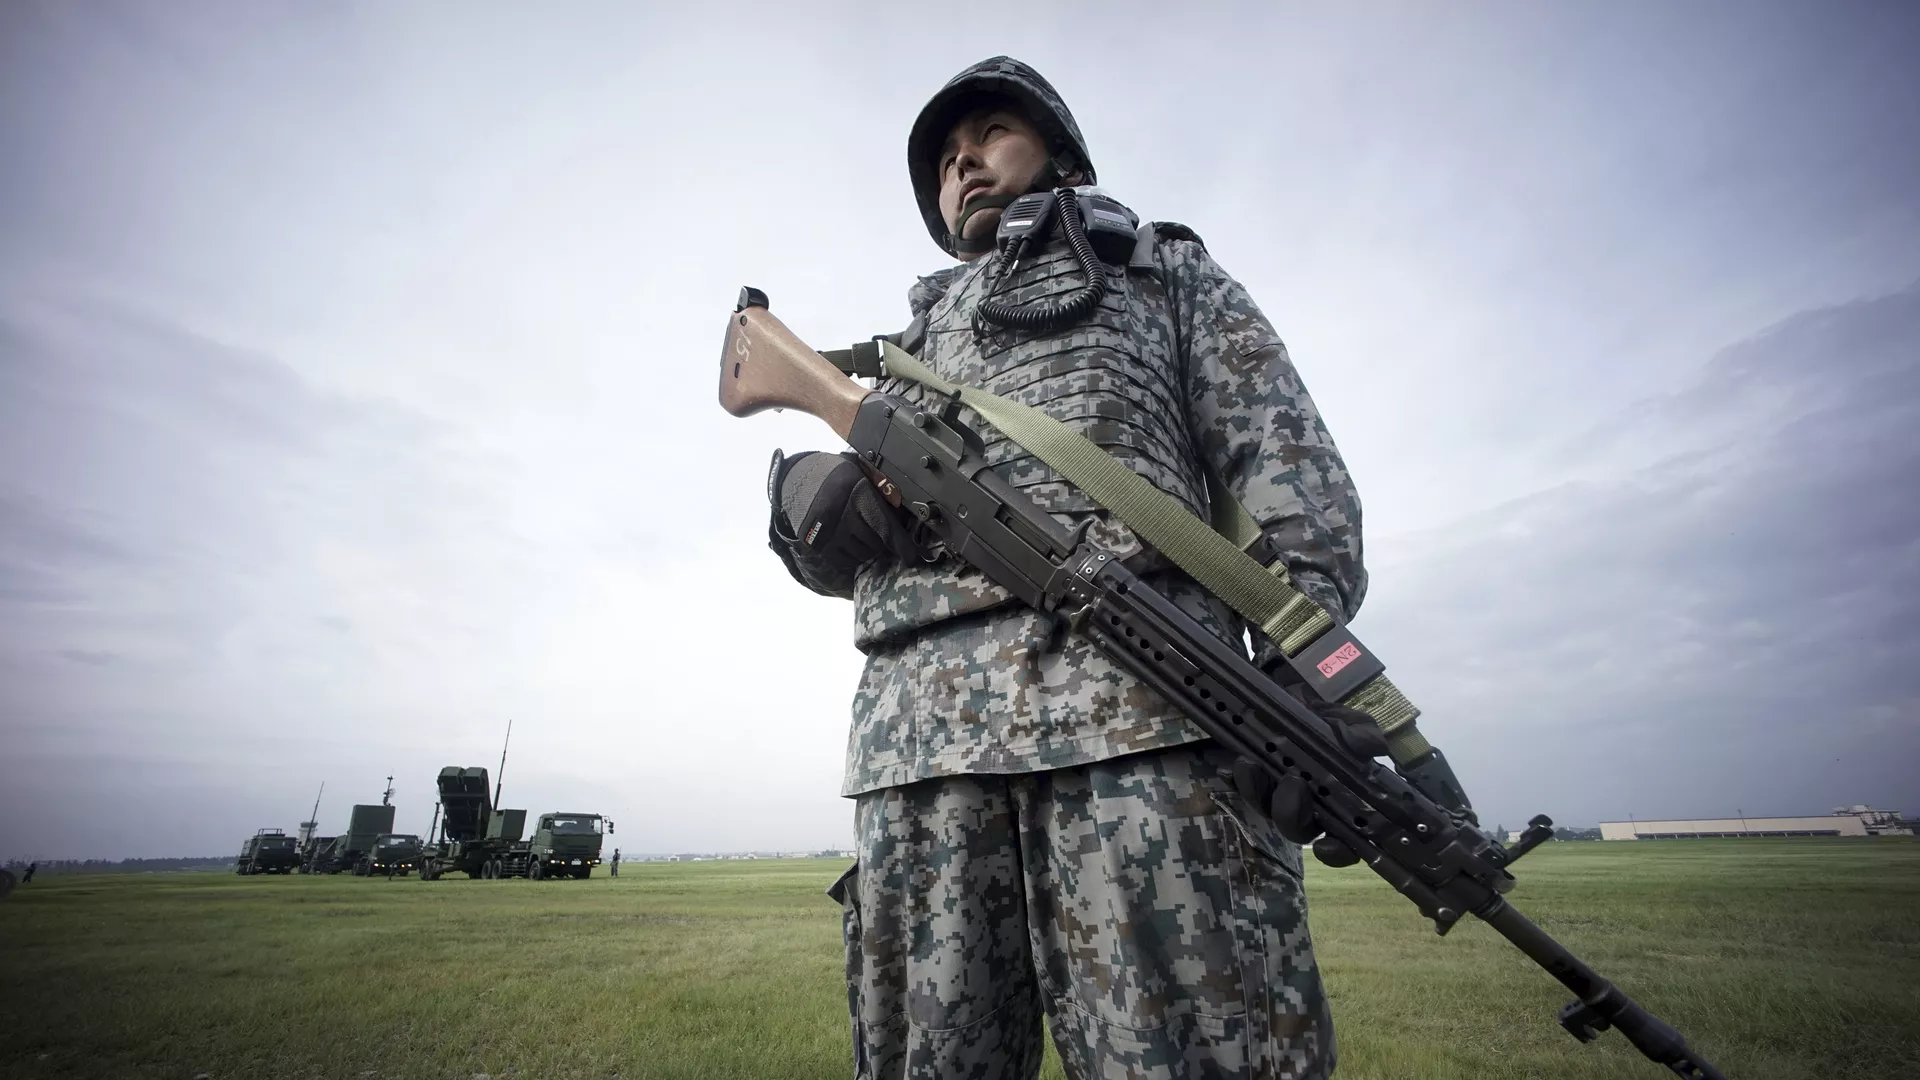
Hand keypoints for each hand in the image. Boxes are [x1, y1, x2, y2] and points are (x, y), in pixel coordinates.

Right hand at [769, 449, 920, 575]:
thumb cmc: (839, 476)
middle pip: (875, 543)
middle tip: (874, 528)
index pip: (884, 525)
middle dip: (880, 540)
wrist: (799, 479)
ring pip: (861, 554)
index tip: (912, 558)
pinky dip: (852, 555)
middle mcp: (842, 515)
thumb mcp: (862, 476)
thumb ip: (883, 493)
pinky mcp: (817, 544)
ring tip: (859, 531)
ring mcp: (828, 532)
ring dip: (867, 548)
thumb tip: (906, 517)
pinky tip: (848, 539)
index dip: (900, 544)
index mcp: (857, 494)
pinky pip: (845, 561)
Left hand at [1231, 685, 1389, 867]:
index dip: (1336, 852)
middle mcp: (1306, 806)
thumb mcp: (1348, 724)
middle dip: (1291, 813)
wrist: (1292, 699)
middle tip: (1294, 783)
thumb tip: (1371, 748)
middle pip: (1297, 830)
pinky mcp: (1251, 779)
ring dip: (1257, 792)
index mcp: (1336, 803)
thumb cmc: (1326, 721)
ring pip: (1265, 810)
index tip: (1325, 846)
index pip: (1342, 844)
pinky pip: (1240, 788)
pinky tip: (1232, 767)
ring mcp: (1276, 795)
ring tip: (1253, 764)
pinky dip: (1236, 779)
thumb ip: (1362, 736)